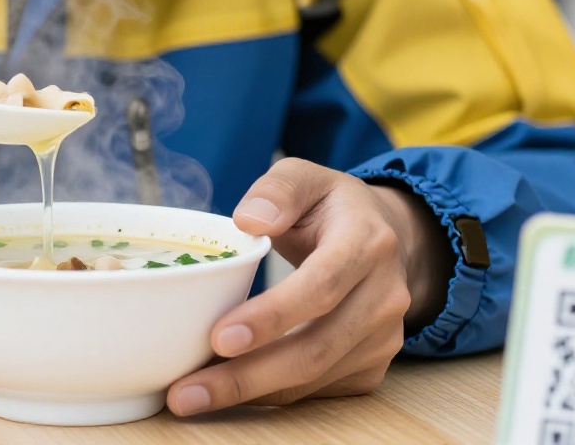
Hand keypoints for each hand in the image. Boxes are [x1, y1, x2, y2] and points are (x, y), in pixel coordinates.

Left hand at [167, 158, 452, 414]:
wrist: (387, 239)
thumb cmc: (330, 208)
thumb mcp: (306, 178)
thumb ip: (277, 190)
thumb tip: (249, 219)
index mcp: (367, 243)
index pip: (321, 287)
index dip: (272, 316)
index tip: (219, 337)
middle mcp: (384, 296)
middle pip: (316, 348)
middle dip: (247, 375)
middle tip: (187, 390)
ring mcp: (382, 337)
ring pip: (313, 377)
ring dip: (250, 392)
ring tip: (191, 396)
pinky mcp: (371, 365)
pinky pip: (316, 390)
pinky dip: (269, 394)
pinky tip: (226, 388)